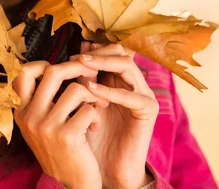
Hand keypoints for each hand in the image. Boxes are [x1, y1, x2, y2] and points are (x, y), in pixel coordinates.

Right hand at [12, 60, 106, 188]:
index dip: (44, 64)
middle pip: (53, 72)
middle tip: (91, 73)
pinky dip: (96, 115)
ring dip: (92, 96)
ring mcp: (46, 127)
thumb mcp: (44, 124)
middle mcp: (29, 117)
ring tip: (96, 107)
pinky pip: (89, 109)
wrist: (71, 184)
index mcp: (21, 112)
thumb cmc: (62, 148)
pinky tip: (94, 127)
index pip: (23, 73)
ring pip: (77, 90)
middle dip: (77, 68)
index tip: (62, 70)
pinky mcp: (67, 136)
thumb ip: (47, 97)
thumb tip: (68, 62)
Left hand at [71, 43, 158, 188]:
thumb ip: (82, 80)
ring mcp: (144, 95)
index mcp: (120, 80)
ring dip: (103, 63)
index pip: (112, 50)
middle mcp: (135, 84)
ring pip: (127, 65)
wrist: (105, 169)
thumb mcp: (83, 103)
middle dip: (98, 52)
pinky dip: (110, 90)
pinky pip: (131, 95)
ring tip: (82, 65)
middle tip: (77, 58)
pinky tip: (91, 90)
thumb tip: (76, 53)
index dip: (93, 50)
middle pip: (121, 52)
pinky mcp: (148, 110)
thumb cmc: (91, 138)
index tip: (71, 55)